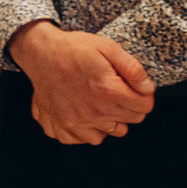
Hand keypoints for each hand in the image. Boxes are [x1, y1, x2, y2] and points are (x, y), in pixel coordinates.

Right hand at [11, 20, 155, 144]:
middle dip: (129, 106)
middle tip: (115, 90)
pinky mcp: (62, 126)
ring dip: (111, 120)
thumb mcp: (107, 47)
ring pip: (112, 133)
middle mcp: (94, 111)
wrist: (39, 52)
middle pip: (131, 120)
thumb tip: (148, 89)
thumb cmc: (74, 48)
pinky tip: (84, 113)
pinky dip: (88, 130)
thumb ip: (133, 68)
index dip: (143, 95)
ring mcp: (76, 122)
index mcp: (108, 91)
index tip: (133, 87)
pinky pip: (86, 140)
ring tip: (100, 102)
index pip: (145, 107)